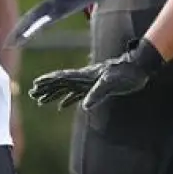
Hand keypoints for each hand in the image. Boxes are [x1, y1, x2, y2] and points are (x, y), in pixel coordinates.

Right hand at [28, 39, 163, 109]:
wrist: (140, 67)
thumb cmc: (127, 74)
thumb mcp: (112, 84)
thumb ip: (98, 93)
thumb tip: (84, 106)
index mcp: (85, 76)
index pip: (62, 78)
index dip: (48, 82)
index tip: (35, 85)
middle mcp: (85, 78)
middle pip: (60, 83)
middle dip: (46, 88)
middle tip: (31, 94)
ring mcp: (90, 82)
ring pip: (66, 89)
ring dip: (53, 95)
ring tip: (40, 101)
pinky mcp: (98, 87)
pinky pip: (78, 95)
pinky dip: (67, 100)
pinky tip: (62, 106)